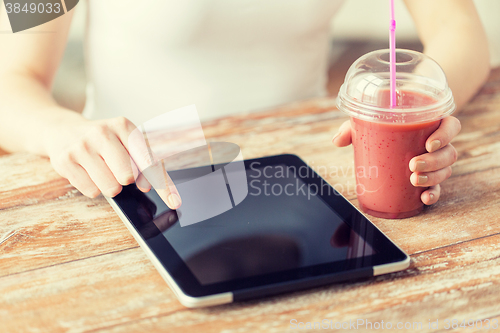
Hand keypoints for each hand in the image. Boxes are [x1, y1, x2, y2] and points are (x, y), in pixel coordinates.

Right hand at [43, 116, 181, 208]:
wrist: (62, 130)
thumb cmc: (102, 141)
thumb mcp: (125, 141)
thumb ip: (143, 161)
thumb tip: (147, 185)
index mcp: (123, 126)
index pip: (149, 160)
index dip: (162, 183)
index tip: (174, 201)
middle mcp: (102, 132)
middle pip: (128, 176)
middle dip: (127, 180)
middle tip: (120, 172)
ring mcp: (81, 146)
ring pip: (110, 187)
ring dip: (111, 186)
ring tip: (102, 171)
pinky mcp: (64, 160)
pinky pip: (91, 191)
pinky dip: (94, 188)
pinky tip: (88, 172)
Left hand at [332, 116, 460, 204]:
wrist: (391, 136)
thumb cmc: (383, 124)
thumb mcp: (369, 122)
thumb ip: (353, 128)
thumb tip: (337, 141)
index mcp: (430, 124)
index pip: (451, 126)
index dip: (445, 134)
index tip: (429, 144)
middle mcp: (438, 143)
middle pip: (449, 152)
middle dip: (433, 162)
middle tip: (412, 166)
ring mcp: (435, 162)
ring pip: (446, 170)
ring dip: (432, 178)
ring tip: (414, 180)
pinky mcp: (429, 177)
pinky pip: (438, 187)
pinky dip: (433, 194)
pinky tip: (424, 198)